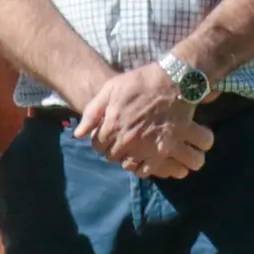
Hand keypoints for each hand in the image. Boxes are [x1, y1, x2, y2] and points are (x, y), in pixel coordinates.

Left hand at [75, 60, 208, 182]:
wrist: (174, 82)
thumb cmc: (141, 82)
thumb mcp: (111, 88)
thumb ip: (92, 112)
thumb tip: (78, 135)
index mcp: (112, 125)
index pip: (97, 145)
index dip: (101, 138)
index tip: (108, 132)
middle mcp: (126, 141)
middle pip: (111, 156)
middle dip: (112, 148)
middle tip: (120, 138)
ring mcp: (144, 148)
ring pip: (126, 165)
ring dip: (126, 157)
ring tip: (131, 146)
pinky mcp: (161, 152)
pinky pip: (145, 171)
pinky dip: (141, 167)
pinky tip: (142, 157)